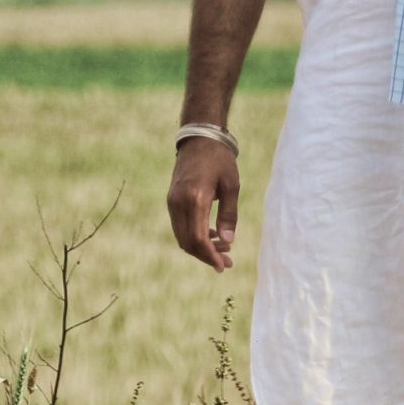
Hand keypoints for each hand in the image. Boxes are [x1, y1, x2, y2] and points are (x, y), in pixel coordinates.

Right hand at [166, 136, 240, 271]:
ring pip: (182, 236)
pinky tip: (211, 236)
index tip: (223, 266)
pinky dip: (194, 236)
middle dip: (207, 256)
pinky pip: (180, 226)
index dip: (210, 256)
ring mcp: (172, 201)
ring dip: (200, 247)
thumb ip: (229, 215)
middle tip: (227, 262)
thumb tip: (227, 241)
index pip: (198, 238)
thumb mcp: (231, 185)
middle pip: (188, 242)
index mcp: (195, 198)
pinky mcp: (172, 200)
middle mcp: (179, 202)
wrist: (199, 138)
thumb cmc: (220, 159)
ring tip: (223, 248)